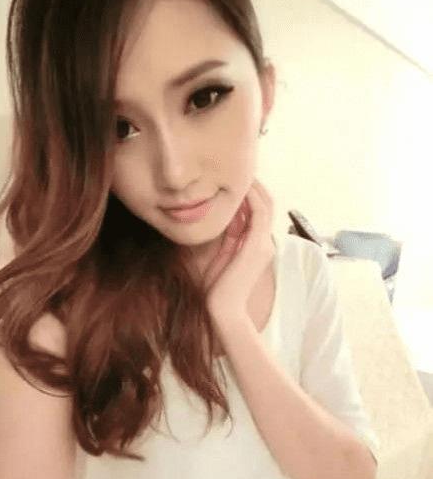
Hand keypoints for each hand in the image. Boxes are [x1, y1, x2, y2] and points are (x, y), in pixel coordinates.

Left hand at [203, 179, 275, 320]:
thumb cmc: (216, 290)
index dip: (247, 194)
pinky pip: (259, 211)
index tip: (229, 180)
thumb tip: (214, 220)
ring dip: (252, 186)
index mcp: (255, 246)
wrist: (222, 311)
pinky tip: (237, 185)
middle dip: (252, 185)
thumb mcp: (218, 258)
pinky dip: (250, 196)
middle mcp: (264, 242)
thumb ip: (222, 239)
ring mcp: (263, 243)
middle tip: (234, 168)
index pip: (256, 212)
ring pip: (265, 204)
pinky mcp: (258, 244)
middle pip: (264, 204)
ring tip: (237, 170)